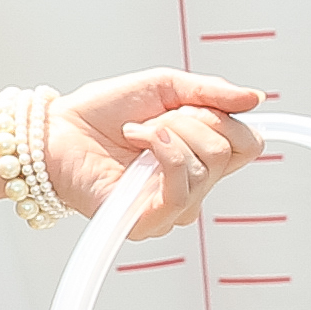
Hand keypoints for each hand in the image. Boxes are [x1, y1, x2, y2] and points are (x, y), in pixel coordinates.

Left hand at [55, 68, 268, 229]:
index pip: (249, 144)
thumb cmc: (102, 112)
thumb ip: (211, 92)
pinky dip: (165, 154)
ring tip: (135, 133)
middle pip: (229, 150)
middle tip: (152, 121)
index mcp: (200, 156)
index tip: (190, 105)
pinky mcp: (148, 223)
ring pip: (206, 166)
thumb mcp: (164, 86)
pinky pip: (182, 191)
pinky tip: (139, 142)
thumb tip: (255, 98)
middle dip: (190, 120)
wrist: (55, 130)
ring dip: (168, 133)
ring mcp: (171, 207)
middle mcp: (192, 186)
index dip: (227, 117)